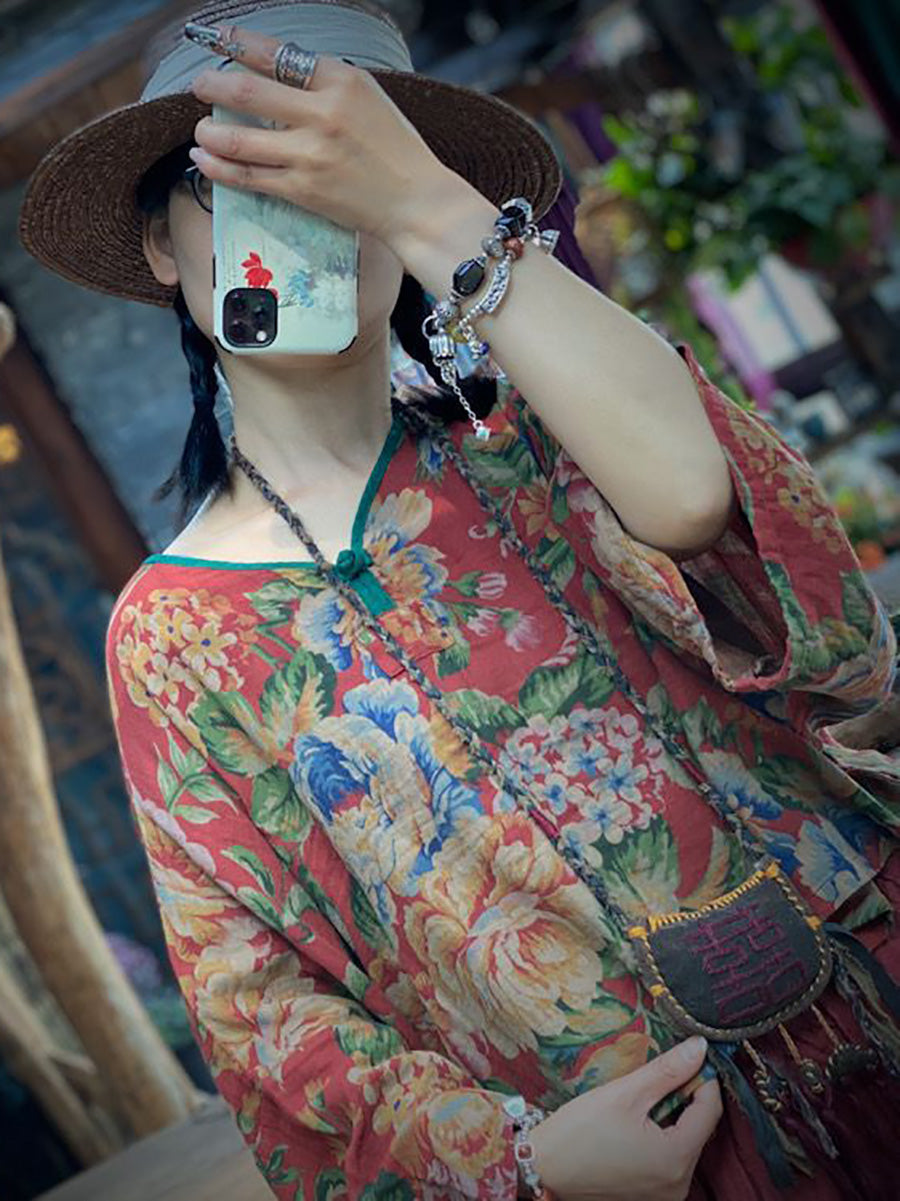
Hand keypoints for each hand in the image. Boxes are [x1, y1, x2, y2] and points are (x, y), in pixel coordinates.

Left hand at [187, 23, 457, 249]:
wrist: (416, 202)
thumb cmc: (395, 150)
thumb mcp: (368, 97)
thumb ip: (325, 84)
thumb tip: (275, 74)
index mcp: (341, 81)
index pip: (275, 53)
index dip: (238, 43)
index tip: (218, 39)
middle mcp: (323, 114)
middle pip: (247, 91)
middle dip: (212, 84)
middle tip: (199, 84)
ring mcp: (310, 155)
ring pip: (239, 138)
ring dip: (210, 131)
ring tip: (201, 128)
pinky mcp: (303, 190)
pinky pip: (248, 176)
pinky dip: (219, 167)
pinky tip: (204, 158)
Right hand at [529, 1036, 721, 1200]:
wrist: (543, 1168)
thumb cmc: (579, 1132)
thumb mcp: (625, 1093)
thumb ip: (667, 1070)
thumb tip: (700, 1047)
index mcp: (676, 1159)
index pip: (710, 1110)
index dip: (703, 1078)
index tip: (688, 1056)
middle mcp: (678, 1185)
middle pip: (699, 1129)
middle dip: (685, 1097)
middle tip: (658, 1075)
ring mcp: (665, 1195)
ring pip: (684, 1143)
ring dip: (672, 1117)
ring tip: (642, 1099)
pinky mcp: (650, 1197)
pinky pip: (669, 1159)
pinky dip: (661, 1136)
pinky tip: (636, 1123)